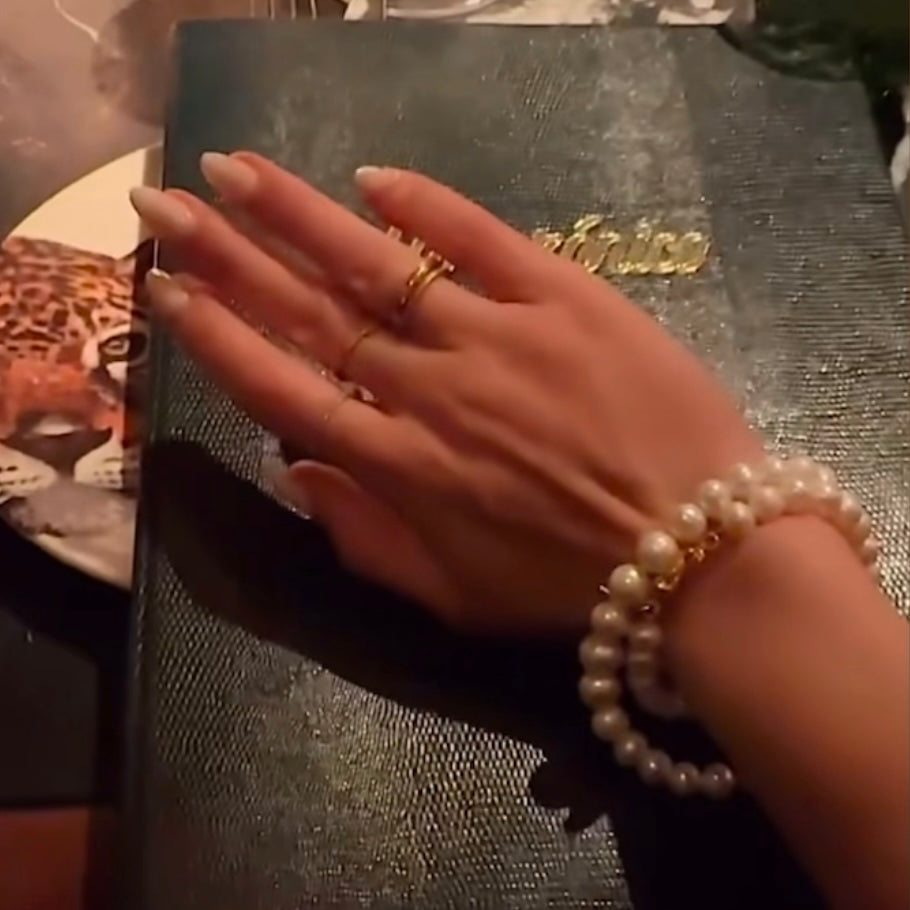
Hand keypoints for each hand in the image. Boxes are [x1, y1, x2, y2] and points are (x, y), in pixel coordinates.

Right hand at [130, 153, 760, 634]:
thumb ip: (365, 539)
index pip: (283, 388)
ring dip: (299, 215)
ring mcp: (498, 337)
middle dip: (226, 253)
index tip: (166, 290)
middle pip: (310, 312)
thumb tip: (296, 473)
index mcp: (400, 468)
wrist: (706, 556)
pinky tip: (373, 180)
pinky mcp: (567, 300)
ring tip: (235, 169)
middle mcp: (430, 392)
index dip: (217, 337)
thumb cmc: (573, 588)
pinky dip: (426, 206)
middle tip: (162, 193)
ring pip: (378, 266)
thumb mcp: (454, 598)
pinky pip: (483, 240)